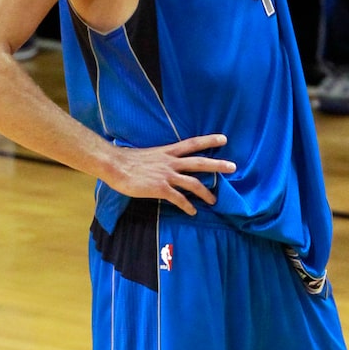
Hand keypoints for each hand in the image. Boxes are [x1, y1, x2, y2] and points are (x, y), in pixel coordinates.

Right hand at [103, 134, 235, 214]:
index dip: (209, 140)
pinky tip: (192, 211)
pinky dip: (187, 205)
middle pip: (199, 162)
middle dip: (217, 165)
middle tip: (233, 167)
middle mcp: (170, 162)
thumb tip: (167, 164)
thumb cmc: (128, 160)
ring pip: (193, 183)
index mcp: (168, 152)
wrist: (115, 165)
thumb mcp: (149, 155)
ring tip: (214, 200)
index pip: (193, 143)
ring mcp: (166, 175)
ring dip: (206, 192)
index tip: (224, 138)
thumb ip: (161, 159)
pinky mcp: (160, 188)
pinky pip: (178, 198)